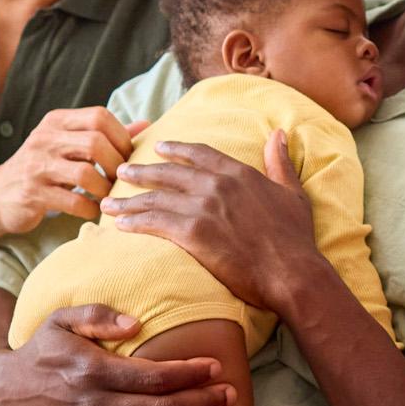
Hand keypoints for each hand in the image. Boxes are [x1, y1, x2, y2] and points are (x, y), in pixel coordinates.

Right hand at [0, 107, 140, 233]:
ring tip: (109, 197)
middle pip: (95, 142)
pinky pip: (71, 201)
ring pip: (84, 173)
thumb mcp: (68, 145)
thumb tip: (146, 125)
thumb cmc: (43, 168)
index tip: (129, 156)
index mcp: (57, 121)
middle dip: (116, 164)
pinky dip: (89, 208)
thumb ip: (105, 135)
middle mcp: (44, 138)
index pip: (99, 116)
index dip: (121, 136)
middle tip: (122, 179)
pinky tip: (93, 210)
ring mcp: (36, 166)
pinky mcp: (32, 193)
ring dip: (105, 189)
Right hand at [0, 302, 235, 405]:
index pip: (153, 376)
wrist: (5, 395)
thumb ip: (98, 314)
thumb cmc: (42, 351)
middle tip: (231, 394)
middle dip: (201, 403)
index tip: (216, 367)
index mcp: (91, 372)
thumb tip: (136, 323)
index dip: (188, 373)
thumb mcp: (60, 319)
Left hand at [102, 131, 318, 316]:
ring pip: (156, 198)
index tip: (158, 148)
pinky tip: (120, 225)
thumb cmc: (295, 238)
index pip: (199, 154)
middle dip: (142, 172)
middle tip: (121, 171)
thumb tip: (278, 134)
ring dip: (129, 199)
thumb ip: (280, 162)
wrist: (292, 272)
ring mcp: (204, 207)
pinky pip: (155, 223)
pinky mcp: (193, 233)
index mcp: (239, 173)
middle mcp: (217, 184)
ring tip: (109, 201)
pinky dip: (135, 222)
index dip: (176, 150)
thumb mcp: (292, 192)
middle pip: (169, 173)